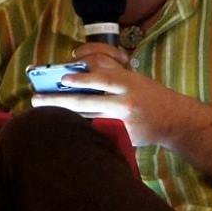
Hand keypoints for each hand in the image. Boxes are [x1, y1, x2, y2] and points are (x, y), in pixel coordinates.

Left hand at [30, 43, 188, 146]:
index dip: (80, 79)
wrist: (176, 121)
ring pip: (87, 120)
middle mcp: (124, 102)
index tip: (61, 78)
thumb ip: (111, 76)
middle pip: (86, 103)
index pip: (101, 78)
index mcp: (128, 83)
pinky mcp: (124, 137)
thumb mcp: (135, 79)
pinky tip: (65, 132)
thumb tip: (79, 73)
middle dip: (58, 101)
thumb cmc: (151, 96)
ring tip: (44, 116)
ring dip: (64, 118)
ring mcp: (123, 122)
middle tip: (36, 100)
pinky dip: (81, 132)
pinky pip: (98, 133)